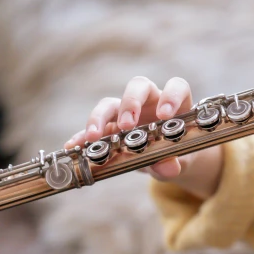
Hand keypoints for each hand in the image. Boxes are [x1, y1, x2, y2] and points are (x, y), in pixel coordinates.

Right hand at [65, 76, 223, 198]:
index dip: (170, 96)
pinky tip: (73, 146)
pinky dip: (82, 137)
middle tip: (126, 125)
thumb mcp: (179, 160)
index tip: (164, 115)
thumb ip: (174, 162)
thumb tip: (169, 167)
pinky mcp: (108, 127)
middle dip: (130, 103)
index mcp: (172, 103)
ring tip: (93, 136)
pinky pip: (91, 129)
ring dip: (100, 118)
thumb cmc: (177, 153)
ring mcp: (124, 112)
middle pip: (137, 87)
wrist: (166, 161)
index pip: (175, 87)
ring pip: (110, 104)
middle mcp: (148, 101)